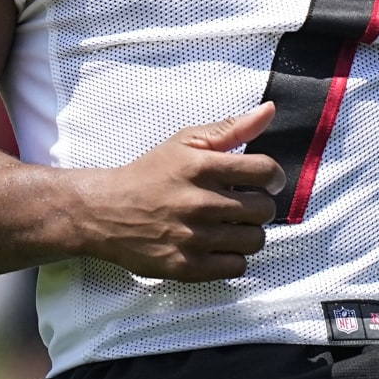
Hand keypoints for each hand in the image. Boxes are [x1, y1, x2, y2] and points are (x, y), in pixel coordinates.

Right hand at [74, 103, 286, 280]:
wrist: (105, 211)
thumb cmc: (150, 174)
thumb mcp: (186, 142)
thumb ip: (231, 128)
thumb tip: (269, 110)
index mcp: (201, 167)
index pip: (265, 172)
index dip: (274, 177)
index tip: (268, 181)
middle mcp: (198, 203)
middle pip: (263, 209)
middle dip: (260, 205)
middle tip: (244, 204)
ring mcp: (192, 238)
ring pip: (254, 240)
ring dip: (249, 232)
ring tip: (232, 225)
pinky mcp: (185, 267)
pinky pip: (236, 267)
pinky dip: (233, 257)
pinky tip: (219, 245)